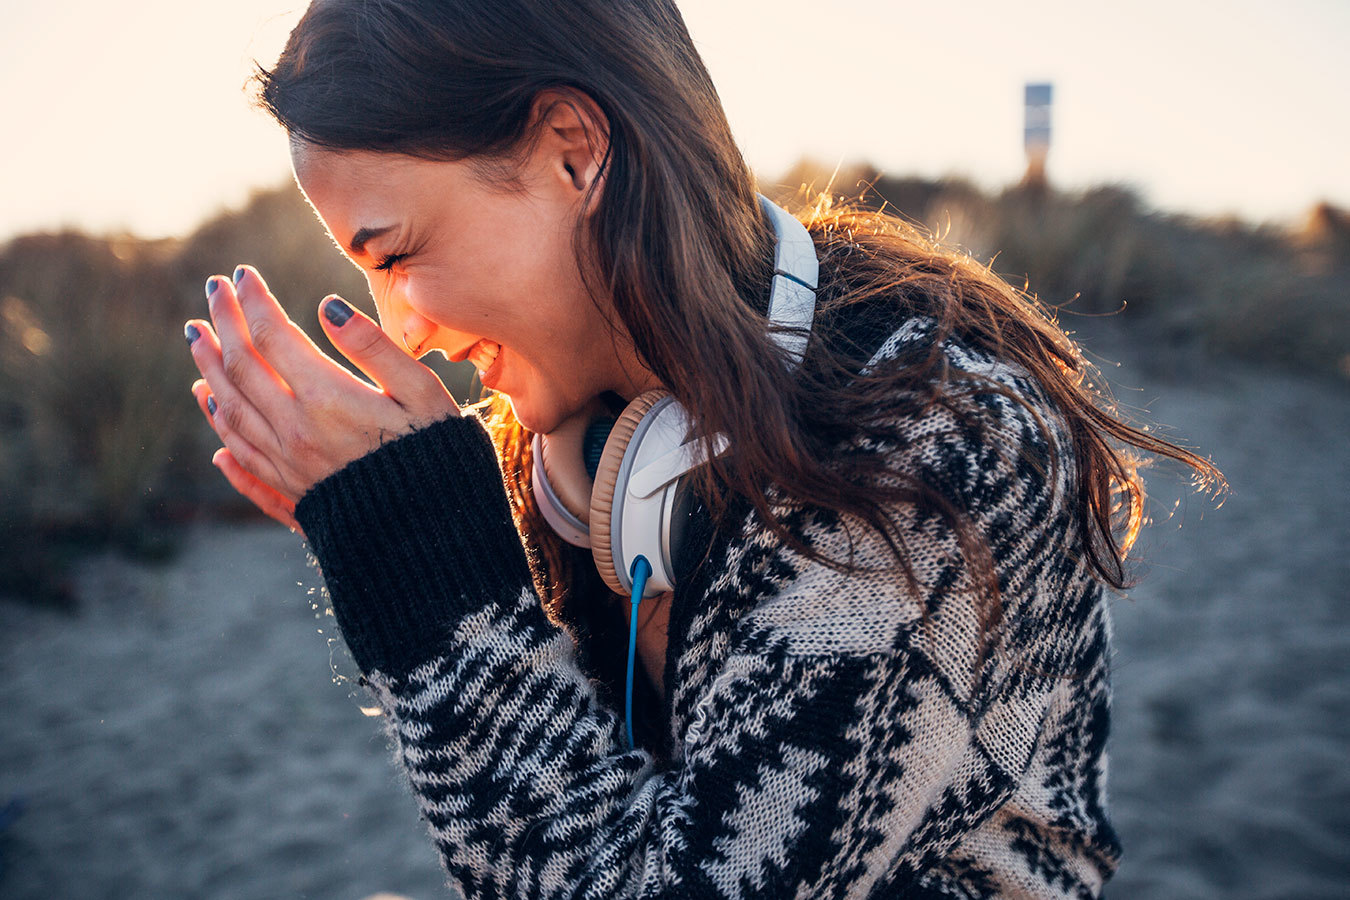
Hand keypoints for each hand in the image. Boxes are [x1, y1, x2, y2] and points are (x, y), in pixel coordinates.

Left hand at [185, 265, 460, 532]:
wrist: (434, 535)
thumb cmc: (438, 454)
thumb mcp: (423, 392)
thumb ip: (375, 347)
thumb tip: (328, 306)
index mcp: (327, 398)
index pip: (272, 336)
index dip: (253, 301)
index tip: (241, 273)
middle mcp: (296, 430)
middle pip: (241, 367)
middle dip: (222, 323)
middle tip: (211, 290)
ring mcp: (288, 463)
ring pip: (230, 408)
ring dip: (208, 368)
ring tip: (196, 338)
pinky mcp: (292, 491)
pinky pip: (241, 454)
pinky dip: (219, 426)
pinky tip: (210, 409)